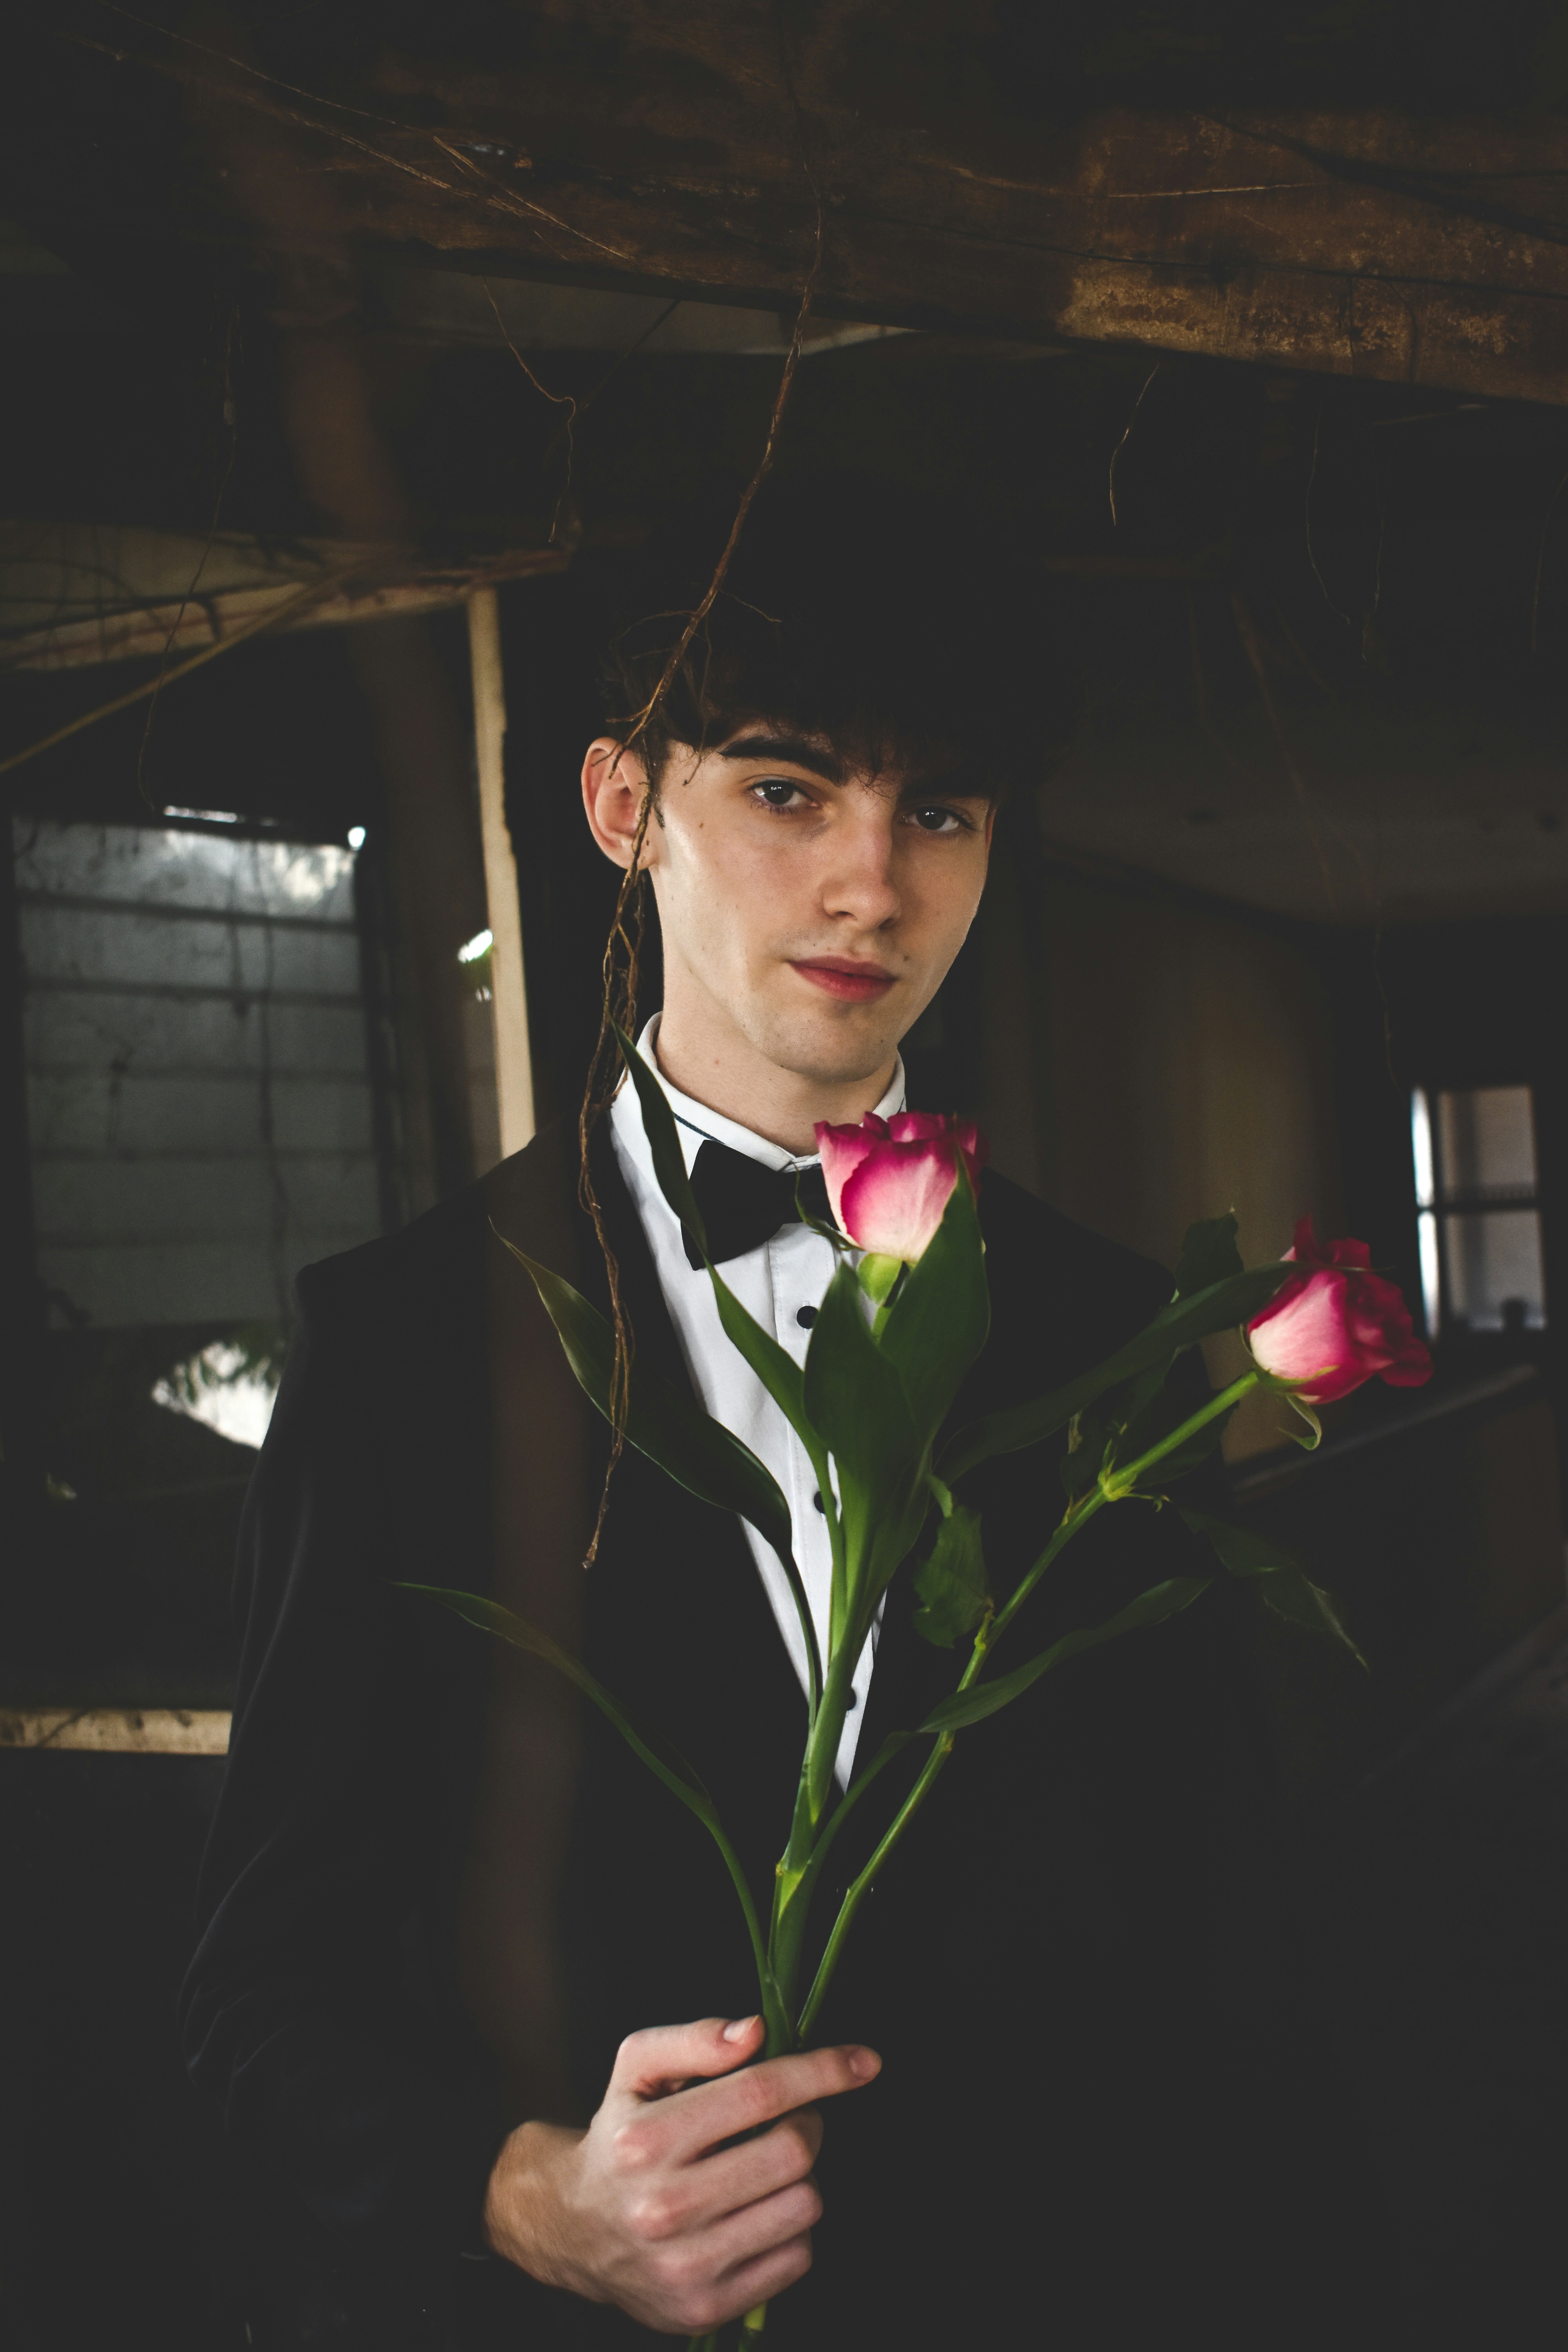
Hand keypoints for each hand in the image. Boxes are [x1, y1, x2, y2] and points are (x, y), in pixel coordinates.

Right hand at [483, 2013, 880, 2334]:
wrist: (572, 2227)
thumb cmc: (620, 2135)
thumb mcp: (638, 2068)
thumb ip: (694, 2040)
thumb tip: (756, 2030)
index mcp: (647, 2139)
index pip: (759, 2093)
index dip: (822, 2071)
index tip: (864, 2062)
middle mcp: (664, 2206)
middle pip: (792, 2151)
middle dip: (808, 2124)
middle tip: (790, 2120)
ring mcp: (685, 2265)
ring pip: (802, 2206)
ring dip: (802, 2178)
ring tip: (767, 2169)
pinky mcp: (703, 2308)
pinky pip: (796, 2259)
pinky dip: (792, 2229)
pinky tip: (758, 2213)